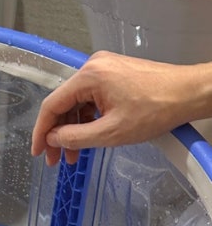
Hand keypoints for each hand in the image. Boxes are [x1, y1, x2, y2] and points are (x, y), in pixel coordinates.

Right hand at [31, 51, 206, 166]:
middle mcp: (94, 66)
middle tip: (56, 158)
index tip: (38, 151)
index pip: (52, 105)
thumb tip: (53, 140)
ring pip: (78, 103)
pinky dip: (87, 119)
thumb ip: (76, 138)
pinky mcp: (114, 74)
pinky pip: (91, 98)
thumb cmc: (157, 108)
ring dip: (74, 129)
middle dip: (58, 134)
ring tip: (75, 154)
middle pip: (64, 104)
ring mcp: (105, 69)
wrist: (189, 93)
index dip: (41, 132)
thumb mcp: (110, 132)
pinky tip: (89, 137)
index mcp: (89, 76)